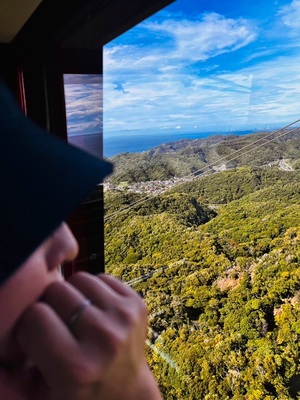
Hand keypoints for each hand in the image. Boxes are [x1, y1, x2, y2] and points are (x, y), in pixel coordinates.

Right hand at [12, 272, 162, 399]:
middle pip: (57, 290)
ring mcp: (124, 318)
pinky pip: (102, 278)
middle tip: (57, 324)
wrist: (127, 394)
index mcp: (75, 367)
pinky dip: (94, 291)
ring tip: (76, 317)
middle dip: (50, 305)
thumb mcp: (43, 392)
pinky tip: (96, 312)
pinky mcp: (137, 304)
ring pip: (80, 278)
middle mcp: (103, 338)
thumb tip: (12, 333)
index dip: (31, 324)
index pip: (34, 315)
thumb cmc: (80, 394)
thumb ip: (19, 367)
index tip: (38, 337)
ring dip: (73, 294)